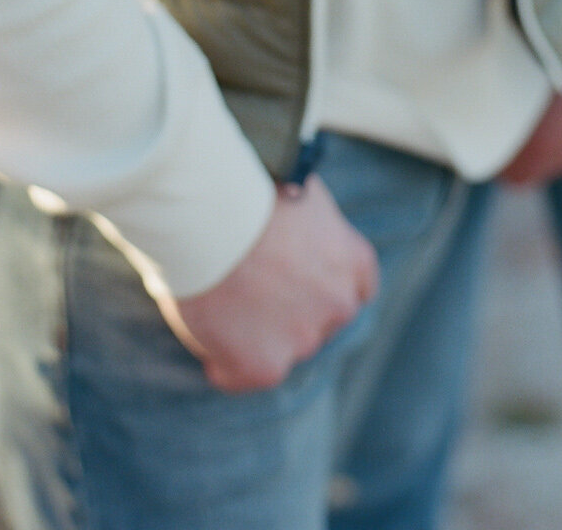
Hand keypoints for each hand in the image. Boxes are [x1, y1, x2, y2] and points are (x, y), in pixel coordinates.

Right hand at [160, 175, 379, 393]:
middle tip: (247, 289)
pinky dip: (222, 361)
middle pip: (318, 320)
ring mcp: (304, 338)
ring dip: (254, 334)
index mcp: (354, 261)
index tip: (297, 280)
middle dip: (288, 311)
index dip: (323, 286)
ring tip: (217, 298)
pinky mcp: (264, 366)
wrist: (211, 211)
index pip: (355, 289)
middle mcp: (339, 304)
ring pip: (279, 348)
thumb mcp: (297, 196)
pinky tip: (206, 334)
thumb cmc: (245, 187)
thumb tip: (292, 235)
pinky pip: (239, 374)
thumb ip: (307, 229)